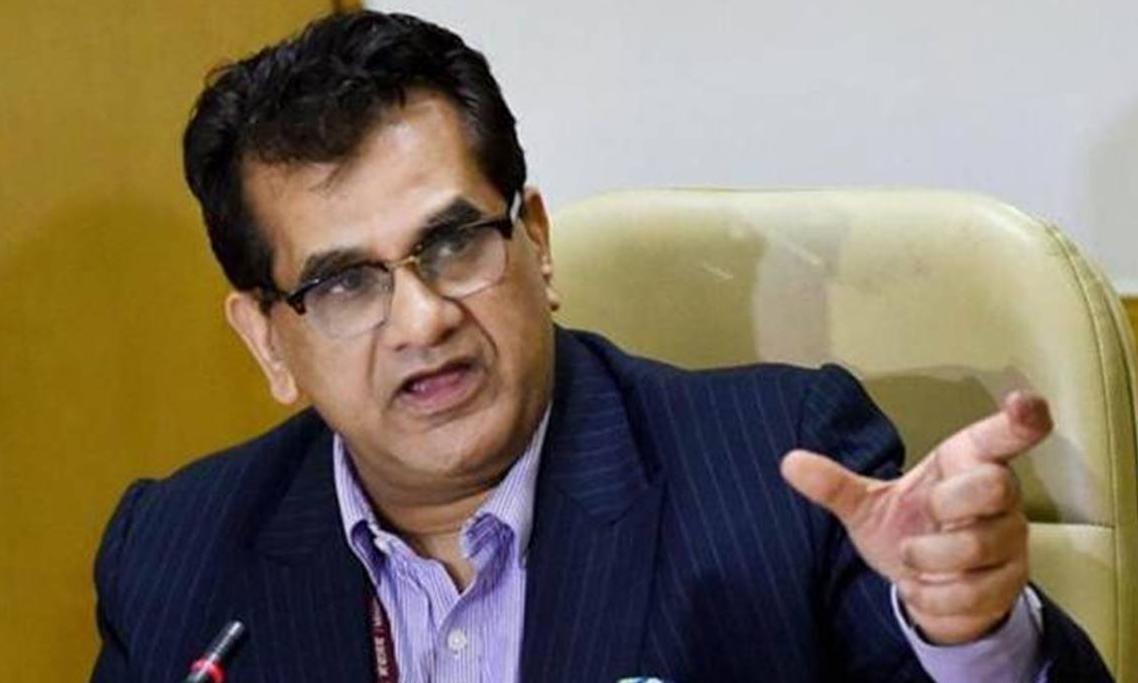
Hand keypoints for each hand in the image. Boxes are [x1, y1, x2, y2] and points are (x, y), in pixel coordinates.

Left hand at [780, 391, 1051, 644]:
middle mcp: (1001, 496)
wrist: (927, 588)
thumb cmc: (906, 527)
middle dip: (947, 506)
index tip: (1023, 404)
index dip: (1020, 419)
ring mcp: (1011, 540)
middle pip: (992, 485)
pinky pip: (972, 592)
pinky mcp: (1009, 584)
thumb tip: (789, 461)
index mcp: (966, 462)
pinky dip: (932, 595)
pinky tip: (921, 587)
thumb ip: (834, 484)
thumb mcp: (866, 506)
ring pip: (978, 545)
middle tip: (926, 517)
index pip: (1003, 435)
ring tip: (913, 558)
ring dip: (929, 559)